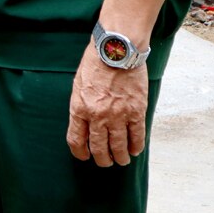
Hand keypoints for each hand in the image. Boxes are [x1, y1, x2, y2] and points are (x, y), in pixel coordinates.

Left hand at [66, 44, 147, 166]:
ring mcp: (118, 115)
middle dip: (102, 160)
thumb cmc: (95, 64)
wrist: (116, 50)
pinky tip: (134, 150)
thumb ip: (81, 106)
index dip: (80, 153)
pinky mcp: (136, 112)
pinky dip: (136, 147)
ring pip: (119, 147)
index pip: (76, 140)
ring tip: (121, 160)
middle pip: (99, 149)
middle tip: (106, 162)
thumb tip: (85, 124)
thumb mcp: (78, 85)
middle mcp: (97, 116)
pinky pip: (137, 137)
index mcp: (79, 108)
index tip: (84, 156)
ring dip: (120, 157)